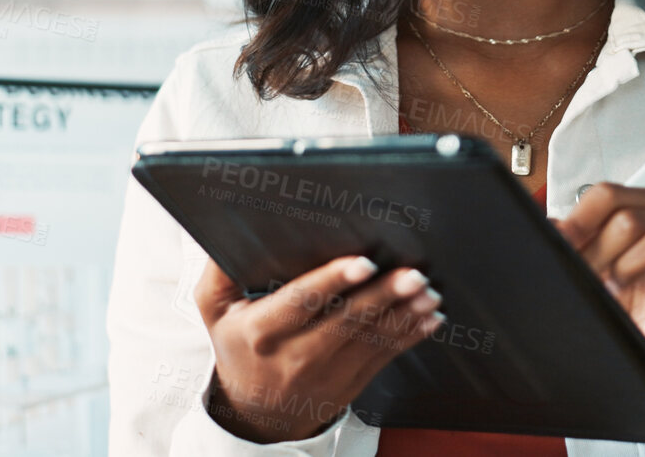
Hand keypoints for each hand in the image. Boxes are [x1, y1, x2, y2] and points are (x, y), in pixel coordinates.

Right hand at [195, 255, 442, 442]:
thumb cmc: (239, 347)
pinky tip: (429, 317)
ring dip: (404, 315)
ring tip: (426, 292)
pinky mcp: (351, 384)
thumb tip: (228, 232)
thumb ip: (219, 270)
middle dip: (381, 296)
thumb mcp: (215, 310)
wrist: (256, 412)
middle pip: (344, 321)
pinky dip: (410, 337)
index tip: (362, 262)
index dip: (332, 281)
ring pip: (370, 340)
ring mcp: (326, 374)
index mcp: (261, 331)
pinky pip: (384, 358)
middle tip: (411, 274)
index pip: (300, 302)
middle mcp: (294, 356)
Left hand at [556, 184, 644, 368]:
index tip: (565, 245)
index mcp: (626, 210)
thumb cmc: (617, 305)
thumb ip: (564, 243)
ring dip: (635, 265)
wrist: (643, 345)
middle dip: (603, 253)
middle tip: (595, 277)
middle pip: (630, 216)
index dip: (581, 221)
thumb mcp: (581, 271)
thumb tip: (546, 227)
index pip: (607, 195)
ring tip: (626, 284)